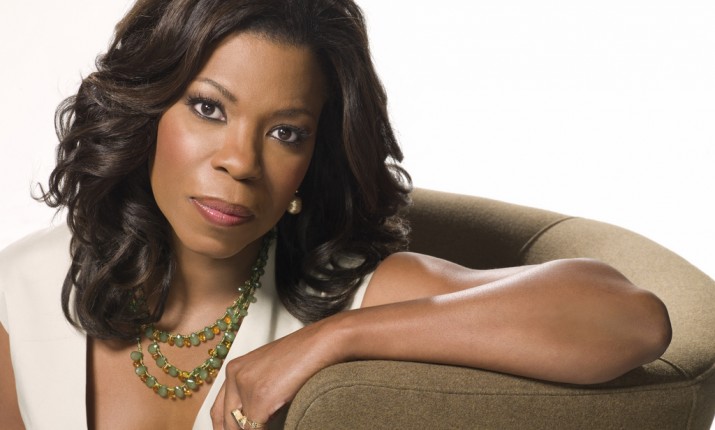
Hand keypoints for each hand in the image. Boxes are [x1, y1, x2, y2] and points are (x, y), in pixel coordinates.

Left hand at [210, 315, 346, 428]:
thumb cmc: (303, 356)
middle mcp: (235, 375)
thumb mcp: (268, 372)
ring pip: (240, 427)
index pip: (218, 410)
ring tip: (270, 429)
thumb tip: (250, 422)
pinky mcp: (261, 397)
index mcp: (234, 369)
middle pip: (225, 420)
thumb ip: (252, 392)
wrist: (321, 343)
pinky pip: (254, 429)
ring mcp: (246, 386)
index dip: (225, 428)